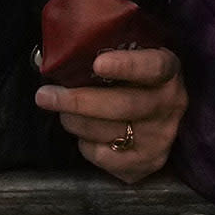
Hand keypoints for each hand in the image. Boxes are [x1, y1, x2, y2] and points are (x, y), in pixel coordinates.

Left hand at [35, 47, 184, 183]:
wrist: (154, 117)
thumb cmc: (128, 79)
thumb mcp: (125, 57)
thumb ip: (99, 53)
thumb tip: (50, 57)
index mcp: (166, 70)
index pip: (152, 67)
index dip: (126, 65)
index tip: (97, 64)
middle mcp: (169, 104)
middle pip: (123, 106)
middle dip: (78, 101)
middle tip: (45, 96)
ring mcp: (161, 136)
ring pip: (108, 132)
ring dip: (75, 122)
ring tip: (63, 112)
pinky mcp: (147, 162)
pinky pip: (104, 156)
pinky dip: (85, 144)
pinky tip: (85, 134)